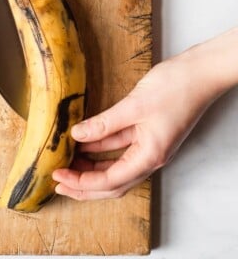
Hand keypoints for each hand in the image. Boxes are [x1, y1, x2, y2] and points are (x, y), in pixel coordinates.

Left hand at [53, 28, 237, 200]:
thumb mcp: (134, 106)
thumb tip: (77, 135)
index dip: (82, 182)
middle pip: (112, 183)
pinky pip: (118, 147)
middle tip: (58, 181)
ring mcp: (148, 146)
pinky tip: (83, 144)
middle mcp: (149, 157)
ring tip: (66, 165)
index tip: (59, 176)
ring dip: (90, 168)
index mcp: (149, 156)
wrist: (200, 73)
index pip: (110, 180)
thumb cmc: (175, 88)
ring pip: (114, 166)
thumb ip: (104, 123)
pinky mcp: (146, 132)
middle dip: (84, 185)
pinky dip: (100, 149)